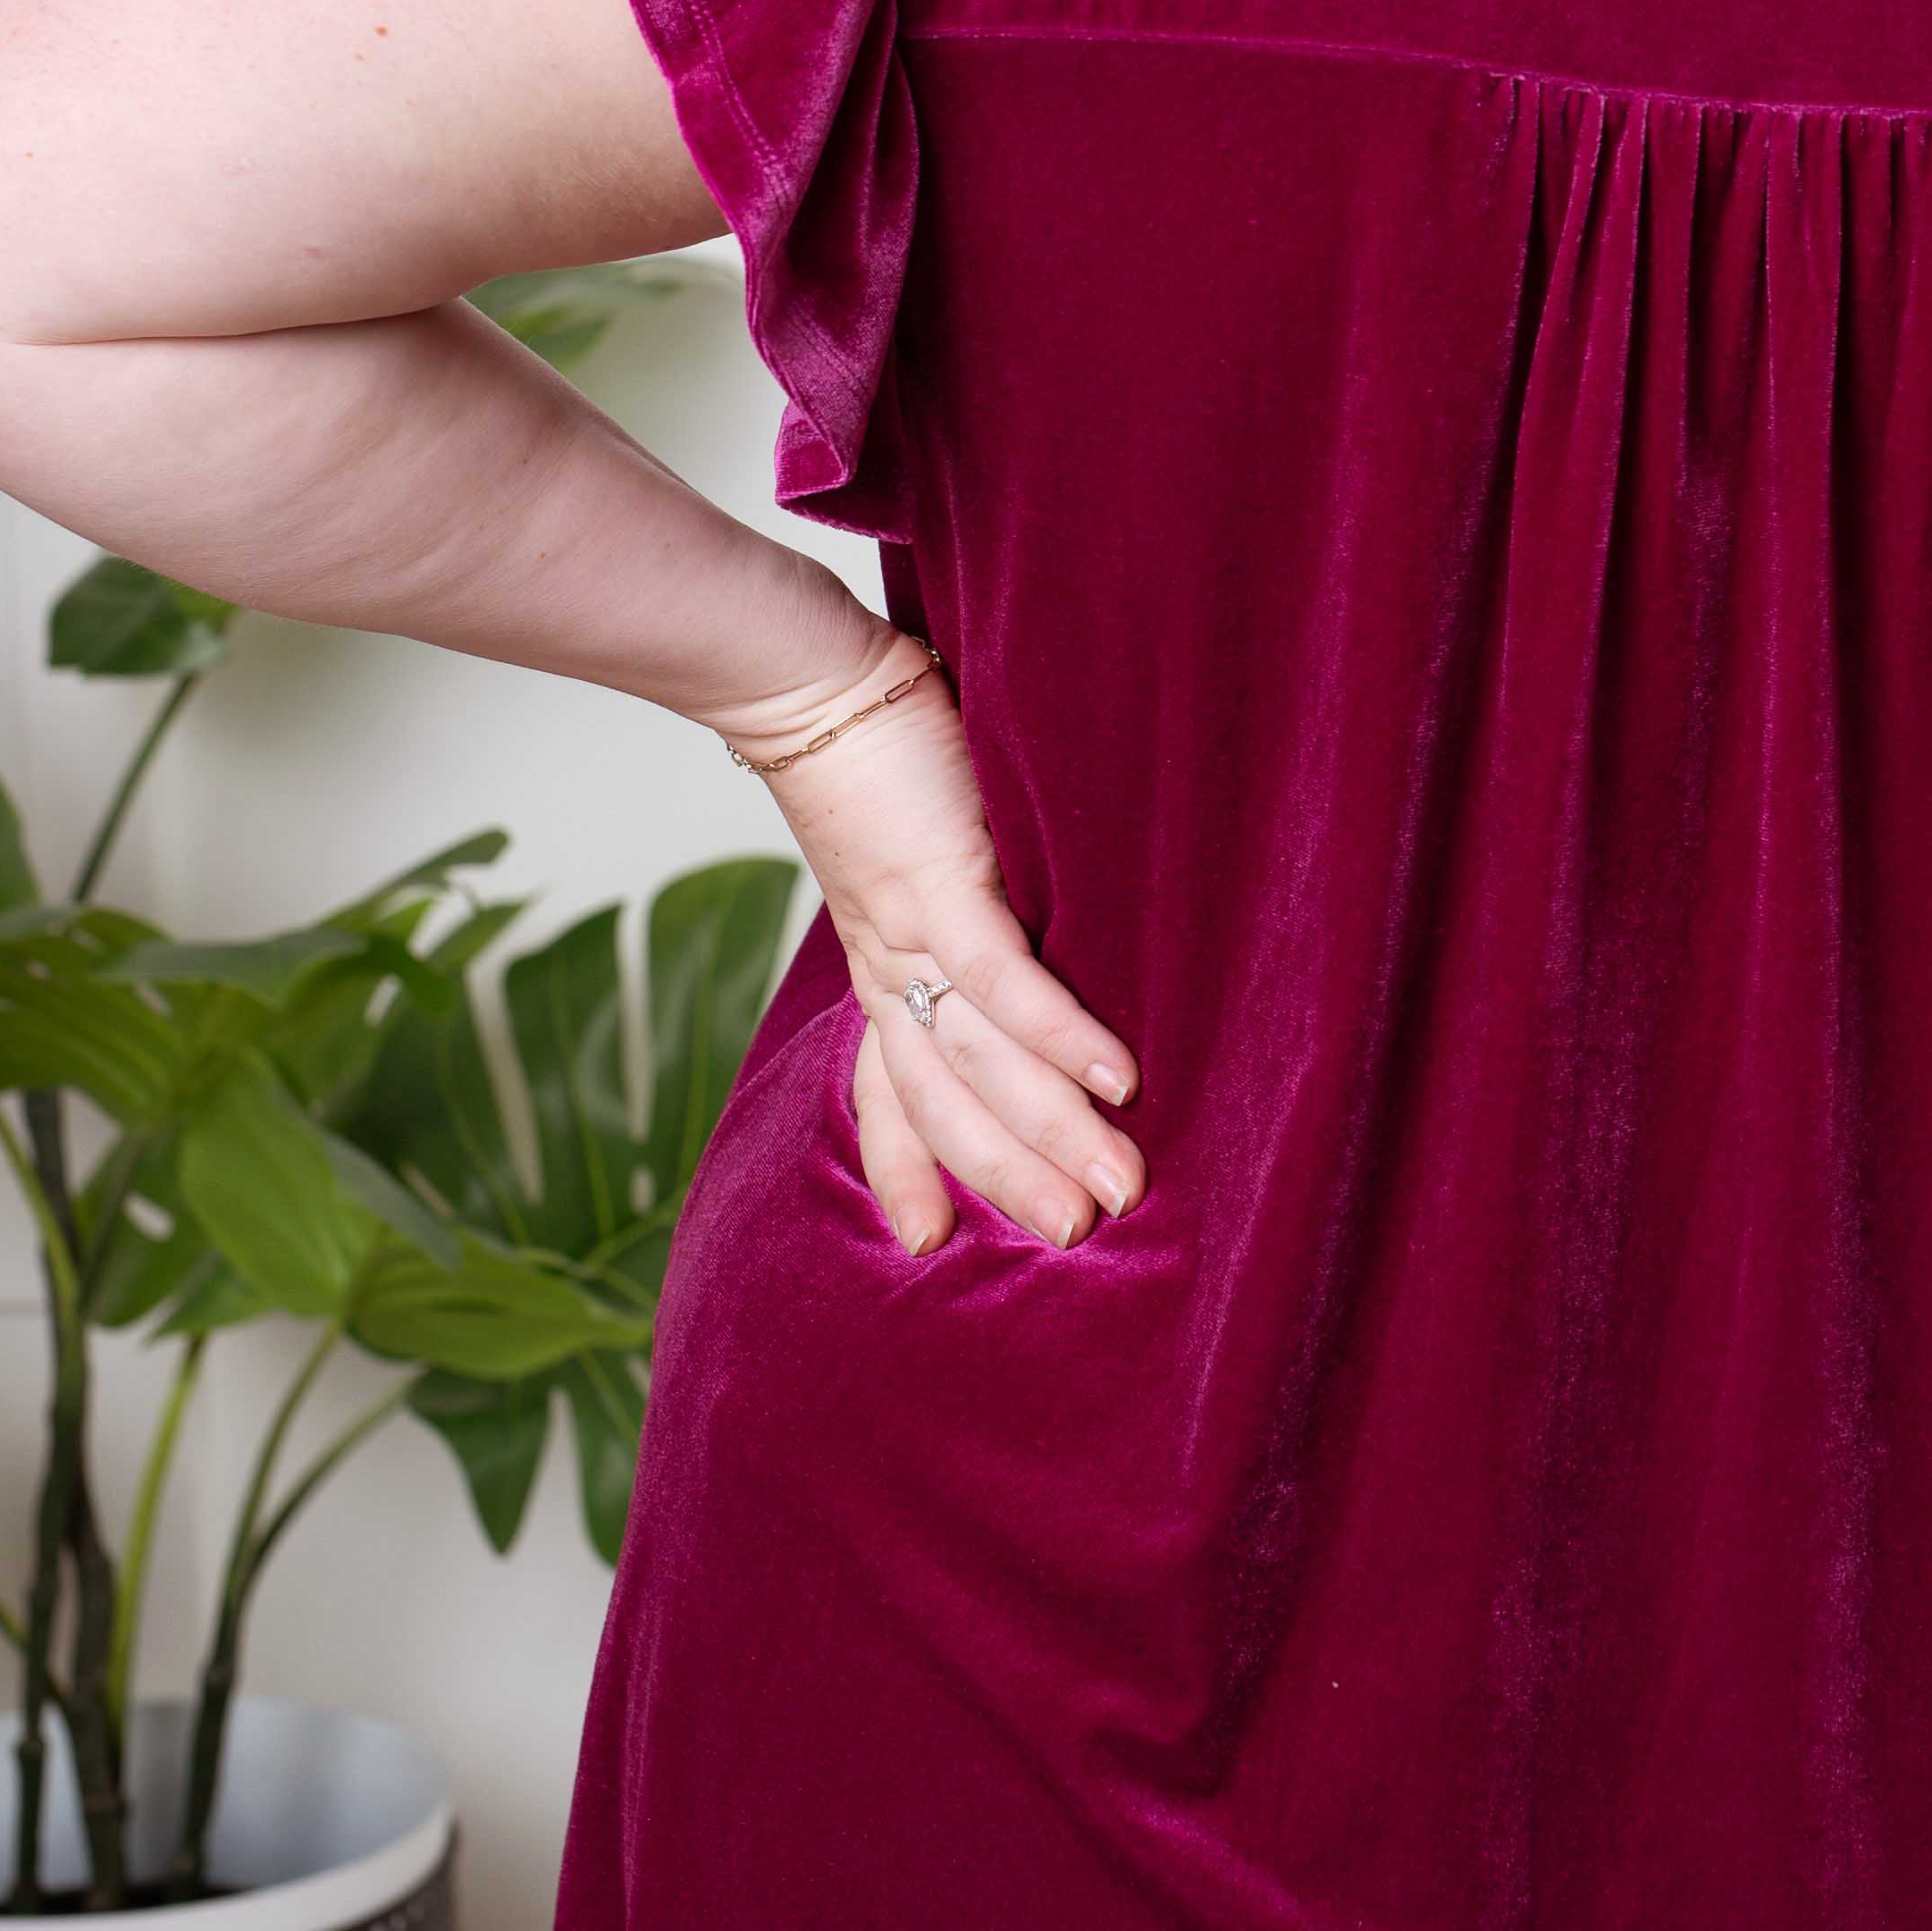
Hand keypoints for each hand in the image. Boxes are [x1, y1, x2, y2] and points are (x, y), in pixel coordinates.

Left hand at [722, 636, 1140, 1256]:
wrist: (812, 687)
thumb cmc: (877, 759)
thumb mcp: (913, 859)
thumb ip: (960, 910)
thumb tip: (1029, 947)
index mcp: (882, 968)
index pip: (892, 1091)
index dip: (906, 1167)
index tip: (924, 1243)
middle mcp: (890, 969)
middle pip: (945, 1102)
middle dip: (1011, 1177)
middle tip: (1078, 1236)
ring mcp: (912, 934)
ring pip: (981, 1062)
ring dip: (1052, 1132)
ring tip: (1119, 1186)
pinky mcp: (943, 886)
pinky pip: (1004, 984)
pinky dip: (1060, 1037)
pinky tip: (1118, 1080)